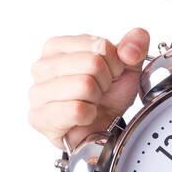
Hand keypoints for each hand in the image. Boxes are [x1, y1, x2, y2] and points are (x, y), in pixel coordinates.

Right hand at [29, 27, 150, 151]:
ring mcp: (37, 92)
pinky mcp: (39, 116)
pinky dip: (88, 115)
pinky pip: (76, 110)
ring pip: (84, 85)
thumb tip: (131, 47)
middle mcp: (42, 66)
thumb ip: (134, 45)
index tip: (108, 74)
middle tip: (99, 90)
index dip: (113, 63)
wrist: (100, 126)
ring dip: (95, 98)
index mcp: (57, 47)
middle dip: (105, 81)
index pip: (99, 46)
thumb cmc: (106, 96)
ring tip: (90, 102)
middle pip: (93, 63)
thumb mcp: (126, 66)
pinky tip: (83, 116)